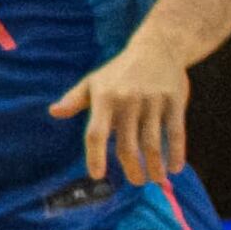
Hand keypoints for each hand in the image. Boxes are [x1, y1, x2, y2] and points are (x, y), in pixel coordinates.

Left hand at [52, 33, 194, 189]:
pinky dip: (176, 152)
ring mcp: (152, 102)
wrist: (158, 47)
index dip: (95, 156)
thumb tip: (54, 112)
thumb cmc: (120, 70)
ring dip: (154, 165)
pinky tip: (175, 167)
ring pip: (152, 142)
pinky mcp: (175, 101)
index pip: (96, 133)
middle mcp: (127, 101)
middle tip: (135, 182)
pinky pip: (176, 132)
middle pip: (127, 144)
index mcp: (104, 99)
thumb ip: (75, 100)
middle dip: (131, 168)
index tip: (97, 175)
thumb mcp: (94, 81)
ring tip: (154, 179)